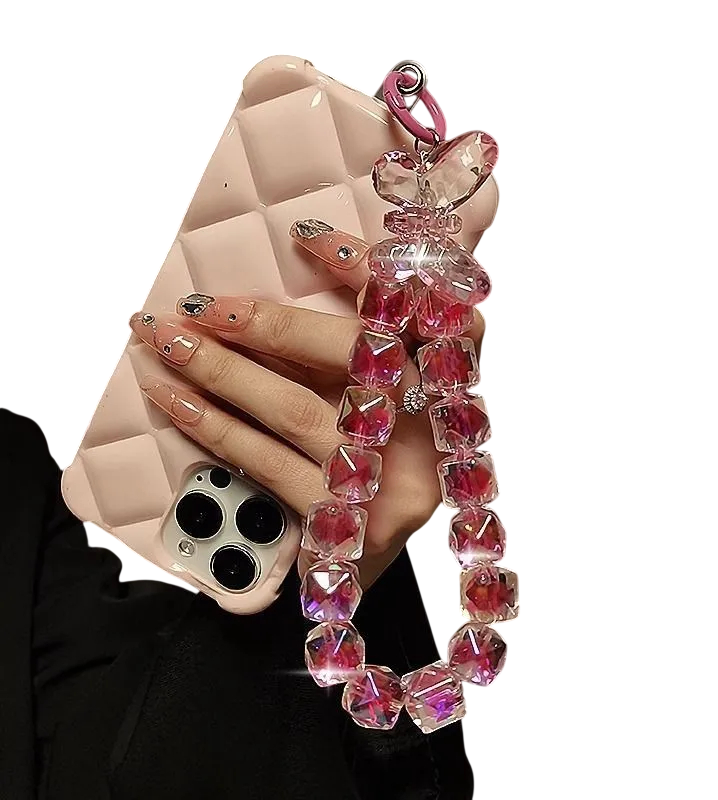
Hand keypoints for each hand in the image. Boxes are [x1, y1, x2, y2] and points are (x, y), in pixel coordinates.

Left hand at [130, 221, 483, 588]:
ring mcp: (395, 480)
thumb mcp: (375, 398)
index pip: (421, 308)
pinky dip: (218, 427)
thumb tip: (293, 273)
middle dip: (272, 324)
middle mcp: (431, 429)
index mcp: (447, 384)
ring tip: (166, 342)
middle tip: (202, 307)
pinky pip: (274, 465)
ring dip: (224, 371)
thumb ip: (353, 345)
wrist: (366, 559)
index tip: (307, 238)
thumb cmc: (368, 461)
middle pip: (357, 356)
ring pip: (300, 411)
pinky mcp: (352, 526)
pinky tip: (177, 400)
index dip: (367, 269)